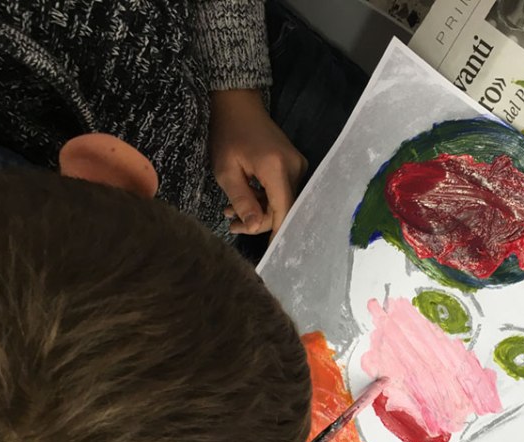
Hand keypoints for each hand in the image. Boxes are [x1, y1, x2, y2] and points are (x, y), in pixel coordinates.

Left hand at [210, 89, 307, 236]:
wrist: (239, 104)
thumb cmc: (228, 134)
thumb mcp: (226, 170)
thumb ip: (243, 200)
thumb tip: (255, 228)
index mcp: (277, 169)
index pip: (284, 211)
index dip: (277, 234)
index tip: (270, 254)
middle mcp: (295, 169)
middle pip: (284, 209)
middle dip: (259, 222)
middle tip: (231, 223)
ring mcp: (298, 166)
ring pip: (282, 202)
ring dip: (259, 210)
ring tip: (231, 212)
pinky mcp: (295, 165)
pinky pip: (283, 191)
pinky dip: (265, 199)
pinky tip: (245, 198)